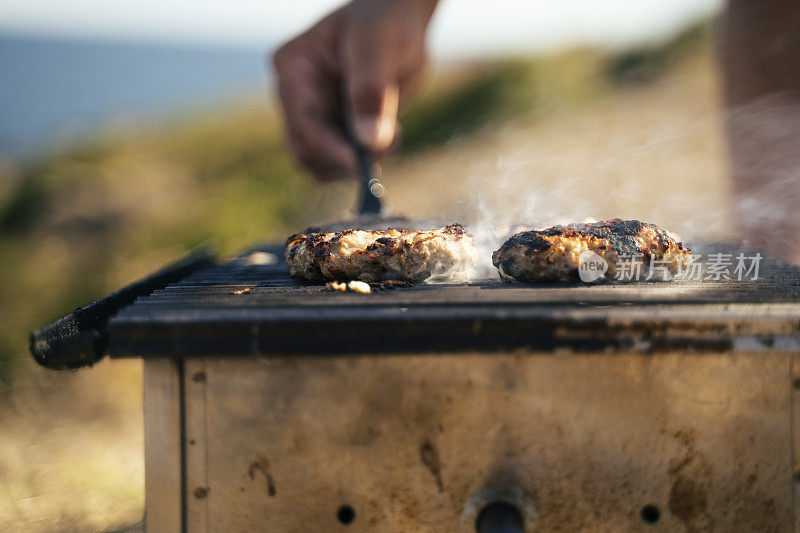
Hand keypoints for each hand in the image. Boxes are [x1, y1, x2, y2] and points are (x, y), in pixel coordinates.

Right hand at [272, 0, 436, 179]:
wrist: (399, 21)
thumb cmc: (386, 20)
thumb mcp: (380, 44)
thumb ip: (372, 89)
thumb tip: (369, 142)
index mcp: (294, 66)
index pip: (302, 119)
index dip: (329, 147)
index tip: (361, 165)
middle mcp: (295, 94)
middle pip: (304, 149)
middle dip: (342, 158)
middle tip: (385, 150)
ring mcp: (313, 114)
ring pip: (320, 163)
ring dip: (355, 163)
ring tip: (391, 137)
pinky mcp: (333, 128)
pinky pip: (340, 161)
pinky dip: (364, 160)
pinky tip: (390, 136)